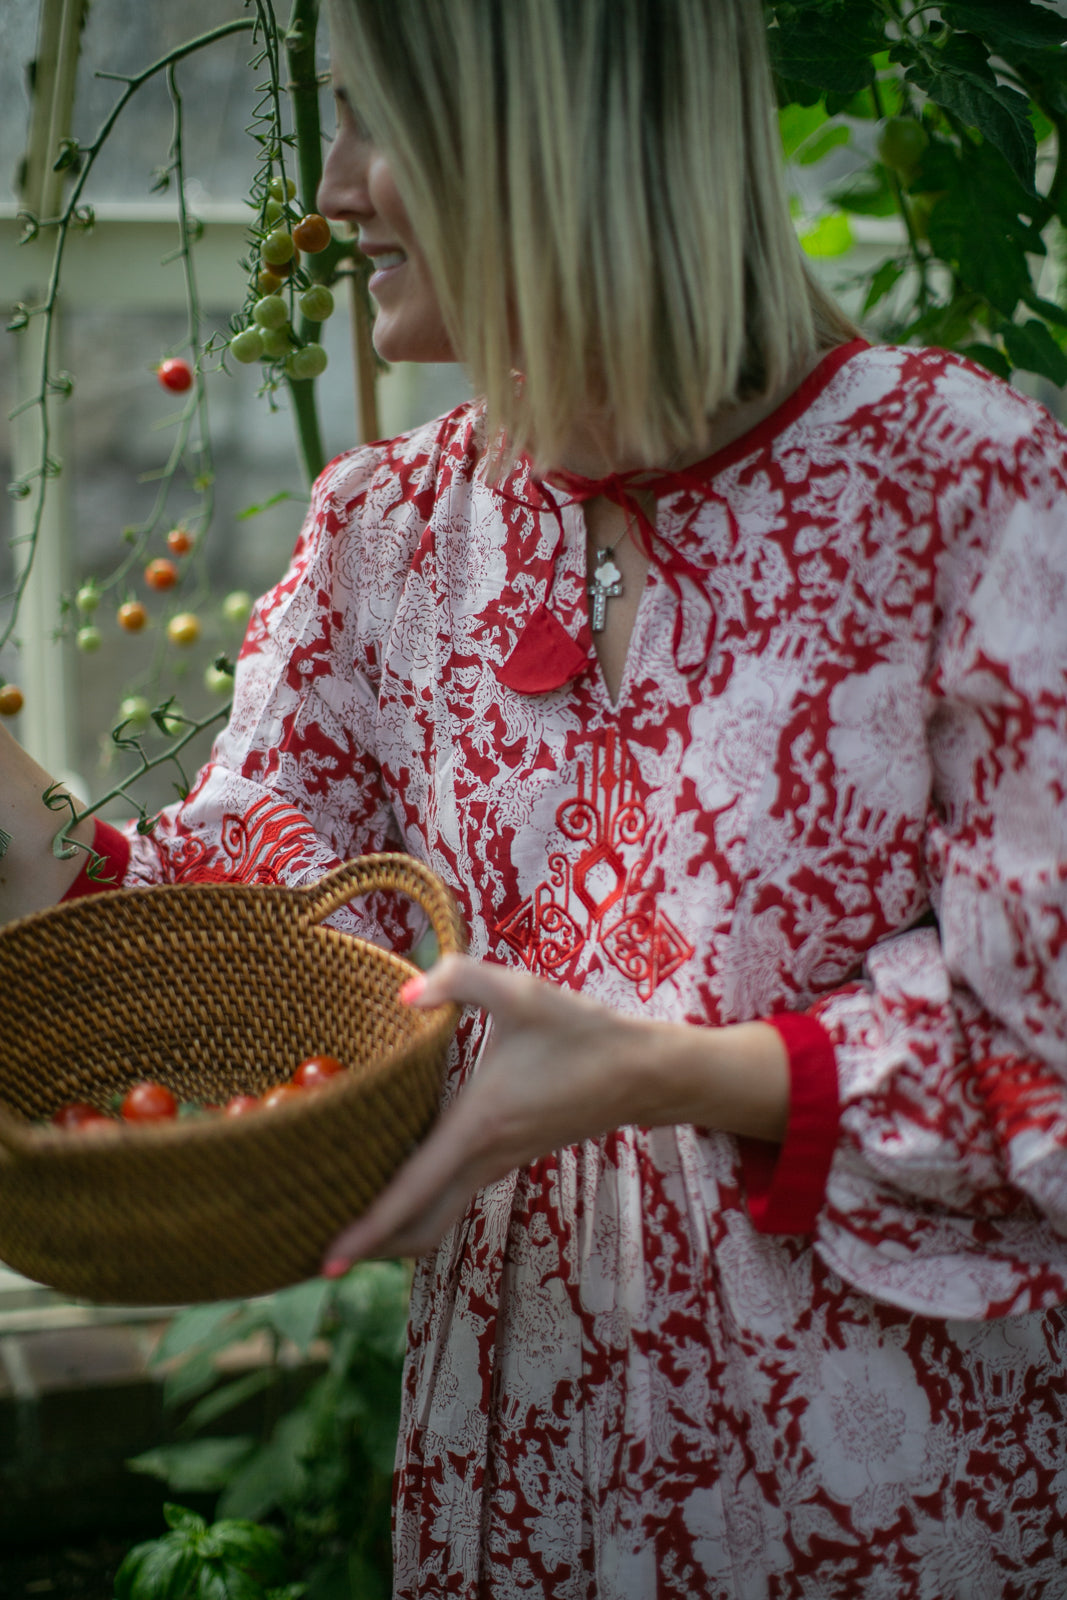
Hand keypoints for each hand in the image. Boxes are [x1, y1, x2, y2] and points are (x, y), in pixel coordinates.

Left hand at [321, 955, 788, 1272]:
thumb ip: (460, 980)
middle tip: (317, 1256)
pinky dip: (420, 1204)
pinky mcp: (510, 1155)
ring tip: (345, 1223)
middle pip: (419, 1225)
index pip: (412, 1192)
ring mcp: (500, 1162)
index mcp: (478, 1126)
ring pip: (439, 1214)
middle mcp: (486, 1156)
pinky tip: (396, 1178)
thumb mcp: (521, 992)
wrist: (643, 1072)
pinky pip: (455, 1194)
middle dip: (371, 1247)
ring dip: (394, 1228)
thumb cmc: (582, 1032)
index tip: (327, 1262)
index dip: (367, 1230)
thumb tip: (405, 994)